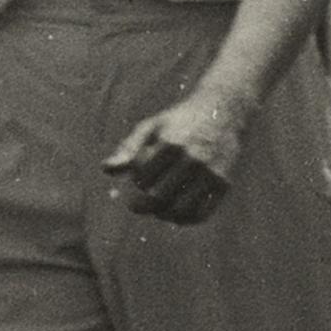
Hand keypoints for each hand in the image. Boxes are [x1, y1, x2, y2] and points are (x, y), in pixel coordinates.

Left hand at [103, 85, 250, 224]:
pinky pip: (201, 213)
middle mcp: (193, 159)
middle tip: (136, 205)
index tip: (140, 176)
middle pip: (159, 197)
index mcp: (172, 144)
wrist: (224, 111)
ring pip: (180, 210)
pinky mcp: (223, 183)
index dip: (137, 180)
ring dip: (163, 214)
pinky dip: (185, 219)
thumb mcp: (151, 127)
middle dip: (143, 204)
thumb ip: (128, 148)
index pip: (143, 178)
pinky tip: (176, 214)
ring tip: (157, 210)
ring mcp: (210, 173)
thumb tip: (106, 170)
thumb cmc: (180, 121)